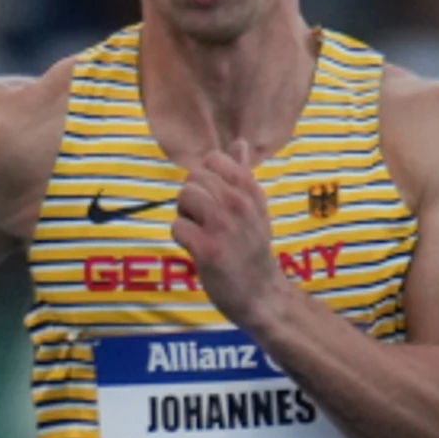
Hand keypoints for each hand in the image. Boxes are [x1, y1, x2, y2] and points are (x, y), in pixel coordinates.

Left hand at [171, 140, 285, 321]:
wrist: (261, 294)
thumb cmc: (252, 249)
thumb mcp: (256, 208)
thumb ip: (243, 174)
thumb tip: (238, 143)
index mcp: (251, 192)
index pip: (214, 160)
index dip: (205, 178)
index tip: (215, 199)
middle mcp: (239, 204)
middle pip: (193, 178)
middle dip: (192, 199)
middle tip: (208, 222)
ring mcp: (224, 226)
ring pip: (183, 197)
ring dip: (185, 215)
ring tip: (202, 233)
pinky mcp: (209, 249)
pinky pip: (177, 226)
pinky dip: (181, 238)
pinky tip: (198, 250)